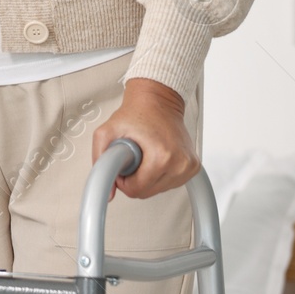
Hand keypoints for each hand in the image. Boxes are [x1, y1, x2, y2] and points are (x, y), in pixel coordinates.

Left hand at [91, 77, 198, 199]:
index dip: (122, 180)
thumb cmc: (136, 113)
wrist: (158, 101)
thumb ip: (100, 160)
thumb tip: (108, 192)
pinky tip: (155, 158)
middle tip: (132, 156)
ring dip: (147, 177)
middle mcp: (180, 163)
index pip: (137, 190)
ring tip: (145, 155)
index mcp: (162, 156)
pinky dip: (159, 175)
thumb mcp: (106, 131)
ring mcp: (189, 166)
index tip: (122, 164)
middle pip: (148, 192)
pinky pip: (170, 184)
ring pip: (159, 190)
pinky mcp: (193, 167)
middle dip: (134, 178)